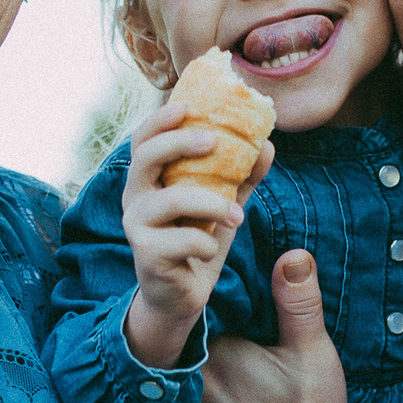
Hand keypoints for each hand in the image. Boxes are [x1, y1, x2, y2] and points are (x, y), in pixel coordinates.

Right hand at [121, 102, 274, 367]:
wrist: (181, 296)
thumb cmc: (197, 239)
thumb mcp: (221, 203)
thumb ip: (241, 176)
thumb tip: (268, 144)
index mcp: (149, 179)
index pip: (144, 139)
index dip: (159, 120)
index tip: (186, 105)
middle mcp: (135, 198)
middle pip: (145, 158)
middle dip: (178, 144)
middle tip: (212, 141)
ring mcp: (137, 227)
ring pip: (171, 201)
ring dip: (211, 203)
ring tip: (237, 215)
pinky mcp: (148, 255)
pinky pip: (183, 240)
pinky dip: (207, 241)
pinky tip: (213, 247)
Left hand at [180, 250, 351, 402]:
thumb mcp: (314, 360)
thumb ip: (298, 303)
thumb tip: (293, 253)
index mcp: (208, 353)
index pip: (186, 319)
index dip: (194, 315)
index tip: (210, 315)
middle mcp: (175, 388)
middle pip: (165, 355)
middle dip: (177, 350)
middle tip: (209, 358)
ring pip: (155, 396)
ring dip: (167, 390)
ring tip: (198, 393)